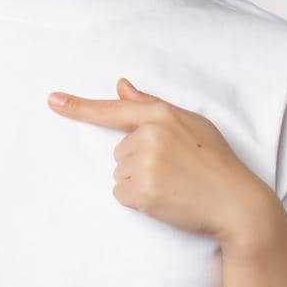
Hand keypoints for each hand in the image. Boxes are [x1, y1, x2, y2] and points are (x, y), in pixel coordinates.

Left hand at [47, 78, 279, 246]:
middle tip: (176, 169)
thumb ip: (152, 104)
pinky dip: (139, 199)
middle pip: (119, 150)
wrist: (235, 202)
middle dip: (140, 162)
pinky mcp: (141, 190)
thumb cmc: (216, 162)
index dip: (79, 106)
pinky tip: (166, 198)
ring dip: (140, 182)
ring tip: (173, 183)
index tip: (52, 100)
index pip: (114, 109)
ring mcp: (145, 163)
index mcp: (162, 114)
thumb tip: (121, 85)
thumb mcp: (191, 123)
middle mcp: (150, 135)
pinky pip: (121, 194)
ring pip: (119, 173)